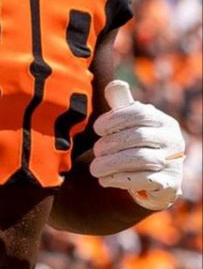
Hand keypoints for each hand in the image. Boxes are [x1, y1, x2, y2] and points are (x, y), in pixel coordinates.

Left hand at [89, 80, 184, 210]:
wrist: (159, 180)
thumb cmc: (140, 146)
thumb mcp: (132, 124)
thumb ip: (123, 105)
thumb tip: (114, 85)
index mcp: (164, 121)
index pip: (140, 113)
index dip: (115, 118)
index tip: (97, 128)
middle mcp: (173, 140)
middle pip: (138, 136)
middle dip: (110, 144)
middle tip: (95, 151)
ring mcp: (173, 162)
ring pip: (140, 159)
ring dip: (111, 163)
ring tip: (95, 168)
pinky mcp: (168, 183)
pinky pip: (142, 180)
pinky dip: (119, 179)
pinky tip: (105, 179)